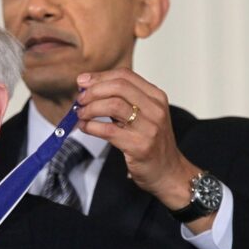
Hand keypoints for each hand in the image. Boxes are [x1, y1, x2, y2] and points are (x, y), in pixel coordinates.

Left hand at [75, 69, 212, 230]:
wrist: (168, 172)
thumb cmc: (150, 143)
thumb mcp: (142, 115)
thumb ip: (120, 100)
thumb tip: (87, 86)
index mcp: (156, 97)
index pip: (125, 76)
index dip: (99, 77)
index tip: (82, 82)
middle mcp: (155, 109)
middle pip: (118, 87)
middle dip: (93, 91)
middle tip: (79, 100)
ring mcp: (149, 127)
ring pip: (113, 105)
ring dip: (90, 108)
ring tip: (80, 114)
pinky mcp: (139, 146)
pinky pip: (108, 131)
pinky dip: (91, 126)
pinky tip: (84, 127)